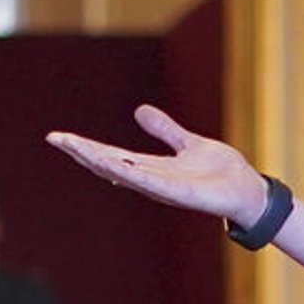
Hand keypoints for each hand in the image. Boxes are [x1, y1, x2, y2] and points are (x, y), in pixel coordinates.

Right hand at [46, 104, 270, 226]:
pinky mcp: (181, 193)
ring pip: (124, 174)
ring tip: (75, 148)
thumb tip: (139, 110)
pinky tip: (114, 167)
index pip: (111, 156)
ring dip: (99, 162)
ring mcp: (164, 188)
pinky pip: (152, 183)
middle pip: (109, 165)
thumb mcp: (187, 142)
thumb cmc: (220, 172)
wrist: (248, 190)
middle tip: (56, 139)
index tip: (59, 137)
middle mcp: (151, 179)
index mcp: (151, 167)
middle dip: (82, 152)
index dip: (86, 147)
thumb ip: (165, 129)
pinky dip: (132, 175)